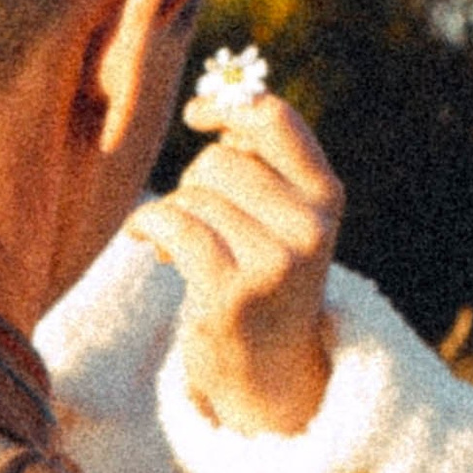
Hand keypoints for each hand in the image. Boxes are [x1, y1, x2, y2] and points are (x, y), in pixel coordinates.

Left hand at [127, 89, 342, 437]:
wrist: (271, 371)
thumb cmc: (266, 277)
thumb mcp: (284, 217)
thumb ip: (262, 163)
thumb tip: (216, 100)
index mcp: (326, 198)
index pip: (275, 121)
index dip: (229, 107)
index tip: (197, 114)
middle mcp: (309, 230)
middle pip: (219, 162)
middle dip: (195, 184)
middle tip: (200, 220)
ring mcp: (274, 265)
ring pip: (194, 197)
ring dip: (174, 216)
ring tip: (182, 247)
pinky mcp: (231, 295)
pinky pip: (173, 225)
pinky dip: (147, 227)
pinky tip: (147, 241)